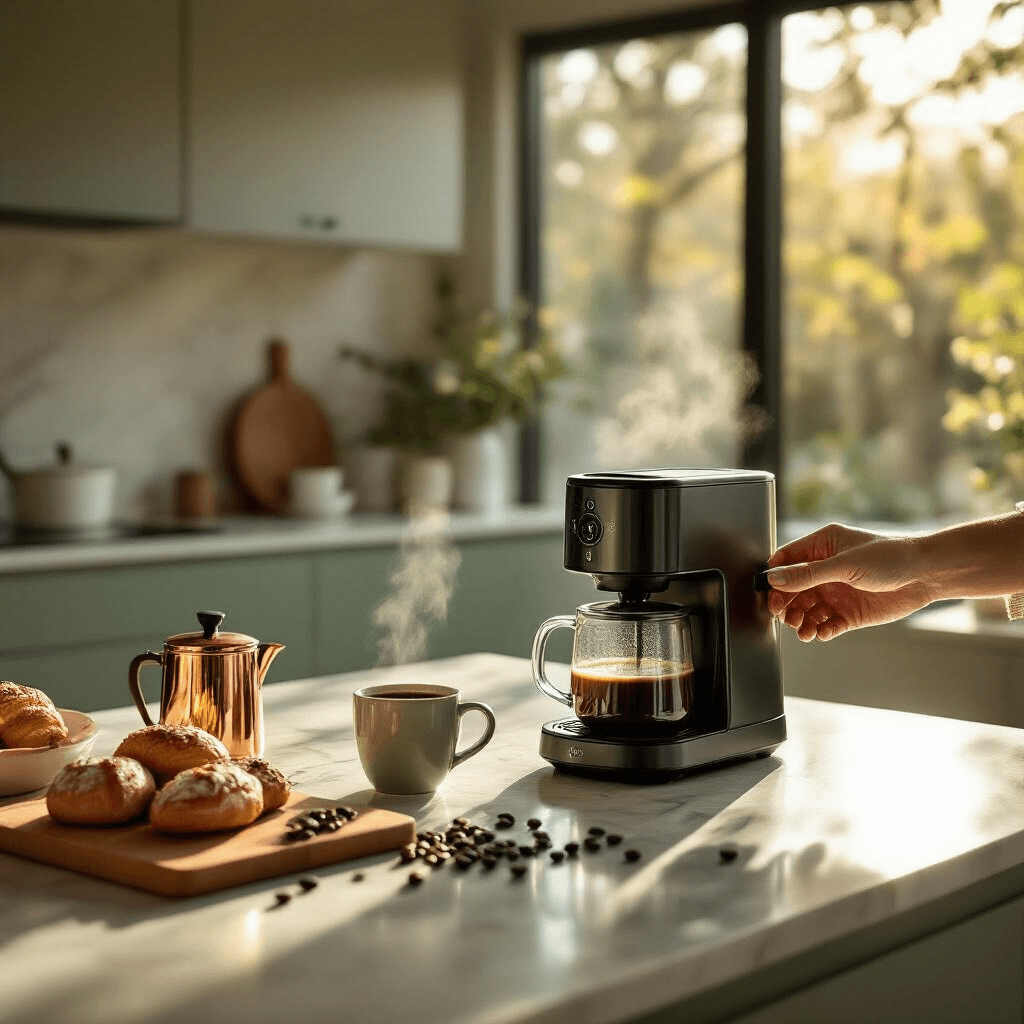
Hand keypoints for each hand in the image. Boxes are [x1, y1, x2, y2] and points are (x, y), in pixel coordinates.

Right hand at [766, 523, 937, 641]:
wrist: (926, 576)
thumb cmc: (890, 556)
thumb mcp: (844, 564)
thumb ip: (807, 574)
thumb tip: (774, 579)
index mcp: (821, 547)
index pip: (786, 561)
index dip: (775, 578)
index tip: (769, 594)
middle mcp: (825, 570)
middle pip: (792, 590)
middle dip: (786, 605)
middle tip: (786, 617)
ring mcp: (836, 593)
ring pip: (807, 610)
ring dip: (801, 622)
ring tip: (804, 631)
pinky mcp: (848, 613)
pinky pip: (826, 624)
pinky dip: (820, 631)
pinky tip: (821, 633)